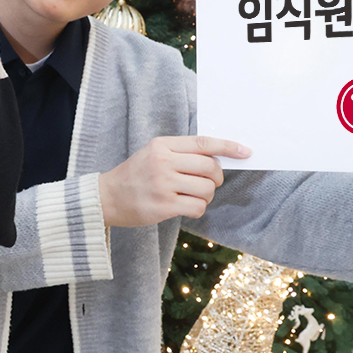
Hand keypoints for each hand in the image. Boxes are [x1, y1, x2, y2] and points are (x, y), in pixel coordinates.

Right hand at [98, 136, 252, 227]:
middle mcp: (163, 162)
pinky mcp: (164, 206)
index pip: (203, 143)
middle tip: (208, 183)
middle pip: (210, 168)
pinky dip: (197, 208)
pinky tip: (185, 207)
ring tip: (191, 197)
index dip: (228, 147)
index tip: (245, 151)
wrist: (107, 197)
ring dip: (205, 196)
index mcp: (162, 145)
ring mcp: (163, 184)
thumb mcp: (153, 153)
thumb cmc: (136, 175)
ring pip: (206, 189)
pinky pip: (197, 207)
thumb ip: (181, 152)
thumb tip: (218, 156)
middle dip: (216, 178)